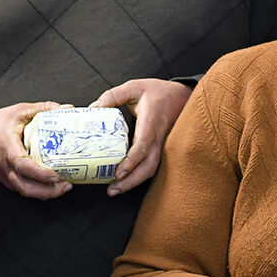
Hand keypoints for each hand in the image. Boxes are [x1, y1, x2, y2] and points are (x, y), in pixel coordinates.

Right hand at [0, 102, 71, 198]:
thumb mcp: (20, 111)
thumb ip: (44, 109)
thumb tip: (68, 108)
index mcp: (7, 147)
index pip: (22, 165)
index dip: (40, 173)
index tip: (56, 174)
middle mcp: (6, 166)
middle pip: (26, 187)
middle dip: (49, 190)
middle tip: (67, 184)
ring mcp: (6, 176)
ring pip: (26, 192)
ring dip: (46, 193)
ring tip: (65, 187)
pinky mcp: (9, 180)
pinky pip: (25, 190)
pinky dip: (40, 191)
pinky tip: (54, 186)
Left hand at [90, 79, 192, 195]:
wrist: (183, 96)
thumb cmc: (159, 91)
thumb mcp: (135, 86)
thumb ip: (113, 95)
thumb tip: (93, 108)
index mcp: (152, 122)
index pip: (144, 146)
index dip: (131, 161)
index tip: (118, 172)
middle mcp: (159, 137)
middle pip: (149, 166)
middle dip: (131, 181)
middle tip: (112, 190)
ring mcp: (162, 145)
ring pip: (152, 169)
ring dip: (134, 182)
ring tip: (115, 189)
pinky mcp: (161, 149)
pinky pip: (152, 166)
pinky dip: (139, 176)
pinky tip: (125, 180)